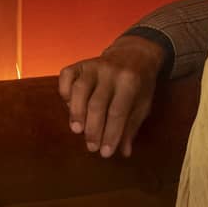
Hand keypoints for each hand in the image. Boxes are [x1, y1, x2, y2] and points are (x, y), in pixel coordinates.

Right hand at [57, 34, 164, 157]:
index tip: (105, 153)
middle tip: (92, 147)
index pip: (118, 112)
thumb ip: (131, 127)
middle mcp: (111, 71)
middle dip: (93, 129)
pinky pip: (66, 77)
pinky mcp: (79, 64)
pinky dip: (64, 93)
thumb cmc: (139, 84)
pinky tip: (69, 107)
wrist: (134, 53)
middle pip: (97, 104)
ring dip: (76, 113)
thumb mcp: (143, 104)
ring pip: (79, 91)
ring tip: (77, 131)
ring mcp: (93, 65)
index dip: (111, 134)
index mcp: (130, 81)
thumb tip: (123, 152)